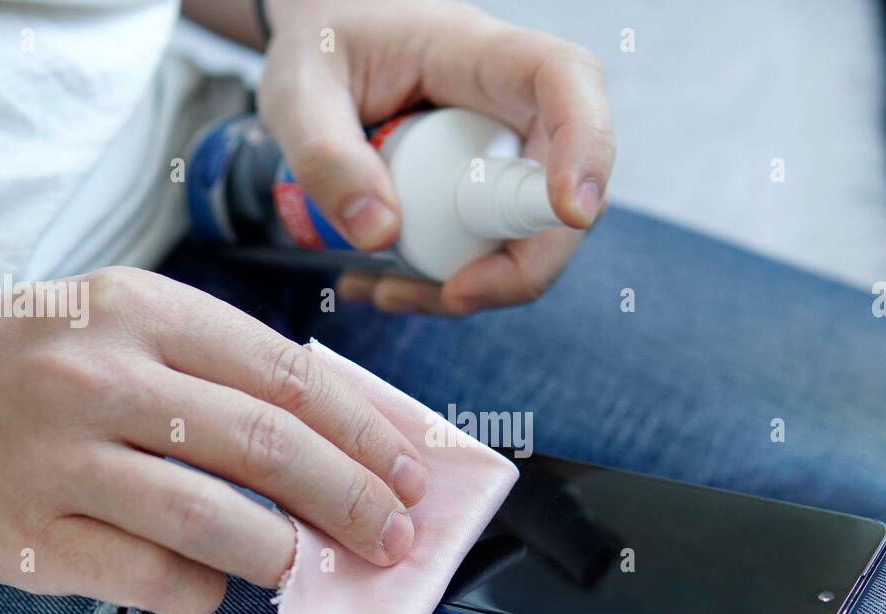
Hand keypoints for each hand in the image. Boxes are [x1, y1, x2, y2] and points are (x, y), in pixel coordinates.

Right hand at [0, 268, 426, 613]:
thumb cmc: (33, 364)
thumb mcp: (124, 321)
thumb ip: (224, 368)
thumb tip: (347, 442)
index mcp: (139, 308)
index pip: (289, 373)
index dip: (368, 431)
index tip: (411, 472)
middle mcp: (99, 375)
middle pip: (267, 446)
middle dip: (354, 499)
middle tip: (395, 536)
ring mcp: (59, 458)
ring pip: (215, 519)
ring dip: (288, 553)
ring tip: (314, 562)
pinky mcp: (31, 538)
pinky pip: (155, 578)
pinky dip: (208, 591)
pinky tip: (219, 584)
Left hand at [258, 0, 614, 314]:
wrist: (324, 47)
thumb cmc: (321, 45)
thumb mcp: (297, 89)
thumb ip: (325, 155)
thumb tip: (379, 234)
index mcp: (482, 54)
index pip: (566, 82)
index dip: (587, 146)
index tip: (570, 211)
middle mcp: (513, 106)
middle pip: (561, 188)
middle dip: (521, 263)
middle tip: (449, 295)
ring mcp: (506, 156)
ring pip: (528, 237)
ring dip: (470, 286)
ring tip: (379, 289)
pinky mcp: (485, 195)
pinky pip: (489, 252)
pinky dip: (442, 284)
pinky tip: (378, 283)